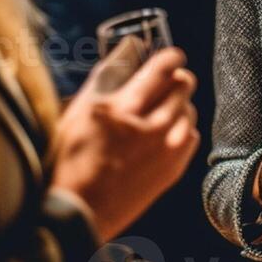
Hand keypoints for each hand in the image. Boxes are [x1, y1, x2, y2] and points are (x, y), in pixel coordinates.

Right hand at [51, 45, 198, 241]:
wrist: (78, 214)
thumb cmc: (69, 161)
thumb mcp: (76, 114)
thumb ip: (105, 78)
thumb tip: (128, 48)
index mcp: (120, 110)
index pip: (161, 69)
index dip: (171, 57)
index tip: (174, 56)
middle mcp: (148, 128)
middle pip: (183, 86)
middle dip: (177, 78)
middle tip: (167, 82)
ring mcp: (164, 151)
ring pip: (190, 110)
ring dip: (180, 104)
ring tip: (162, 110)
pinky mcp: (173, 170)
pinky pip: (192, 136)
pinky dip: (183, 130)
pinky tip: (165, 135)